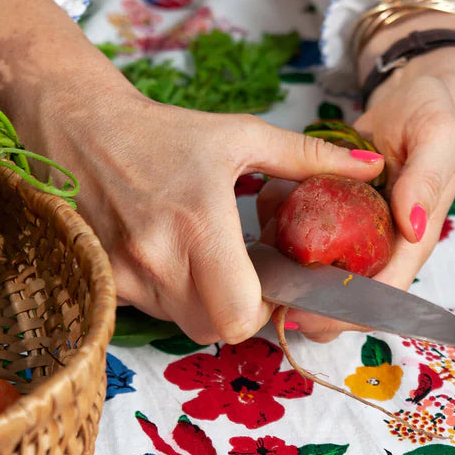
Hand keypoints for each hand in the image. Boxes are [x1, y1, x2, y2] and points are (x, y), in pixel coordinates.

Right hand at [0, 0, 384, 345]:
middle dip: (242, 313)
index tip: (275, 281)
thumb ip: (309, 157)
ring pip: (183, 325)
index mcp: (199, 220)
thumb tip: (373, 166)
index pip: (242, 313)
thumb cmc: (165, 132)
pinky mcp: (104, 276)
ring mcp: (125, 270)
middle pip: (217, 330)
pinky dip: (170, 297)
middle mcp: (158, 254)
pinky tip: (173, 259)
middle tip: (249, 278)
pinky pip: (151, 310)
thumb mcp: (241, 135)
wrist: (82, 125)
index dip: (267, 309)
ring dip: (205, 306)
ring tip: (209, 263)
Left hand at [257, 46, 454, 341]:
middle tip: (269, 293)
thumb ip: (426, 180)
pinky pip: (301, 233)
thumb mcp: (437, 137)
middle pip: (346, 296)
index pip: (384, 295)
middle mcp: (381, 243)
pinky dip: (278, 227)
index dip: (347, 311)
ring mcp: (354, 230)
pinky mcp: (331, 213)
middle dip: (308, 302)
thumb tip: (414, 228)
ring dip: (287, 267)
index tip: (307, 314)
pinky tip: (265, 212)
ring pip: (317, 272)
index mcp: (412, 238)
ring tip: (263, 251)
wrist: (407, 96)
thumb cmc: (429, 116)